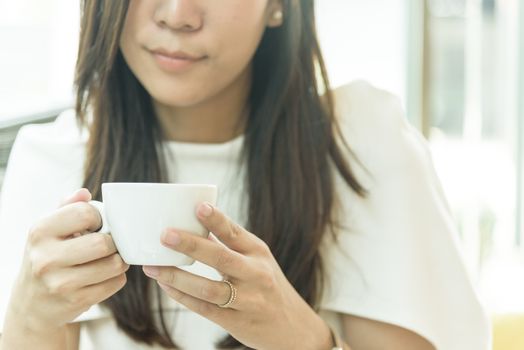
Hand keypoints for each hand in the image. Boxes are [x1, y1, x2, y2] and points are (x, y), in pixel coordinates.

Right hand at [5, 188, 128, 333]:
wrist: (31, 304)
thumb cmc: (48, 257)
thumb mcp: (49, 230)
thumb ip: (67, 207)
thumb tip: (83, 193)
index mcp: (40, 232)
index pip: (85, 213)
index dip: (98, 217)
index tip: (96, 225)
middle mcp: (46, 258)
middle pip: (103, 243)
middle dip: (112, 242)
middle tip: (108, 243)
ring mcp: (60, 283)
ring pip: (114, 264)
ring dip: (118, 260)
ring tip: (109, 258)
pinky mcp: (76, 301)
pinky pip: (116, 282)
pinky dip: (117, 277)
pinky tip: (105, 275)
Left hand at [142, 202, 332, 349]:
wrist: (292, 327)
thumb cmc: (267, 285)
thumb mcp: (258, 260)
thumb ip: (231, 246)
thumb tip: (196, 226)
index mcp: (258, 252)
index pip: (236, 233)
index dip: (217, 220)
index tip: (199, 207)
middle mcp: (255, 274)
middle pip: (221, 258)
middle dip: (191, 245)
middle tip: (166, 235)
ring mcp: (247, 300)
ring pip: (208, 288)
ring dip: (177, 277)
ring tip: (153, 267)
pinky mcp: (236, 321)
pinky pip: (204, 308)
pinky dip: (182, 297)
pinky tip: (166, 286)